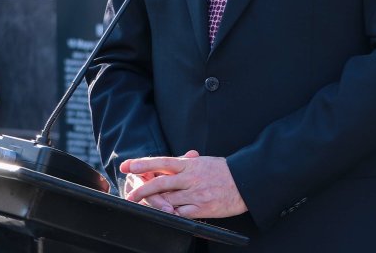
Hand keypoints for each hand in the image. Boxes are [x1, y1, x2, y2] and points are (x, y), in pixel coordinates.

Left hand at [119, 150, 246, 218]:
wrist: (247, 182)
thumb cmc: (225, 171)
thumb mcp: (205, 162)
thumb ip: (186, 163)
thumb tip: (168, 164)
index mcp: (191, 164)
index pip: (162, 162)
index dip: (144, 163)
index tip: (128, 166)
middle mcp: (191, 178)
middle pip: (160, 182)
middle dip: (141, 189)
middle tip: (130, 194)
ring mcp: (196, 194)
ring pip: (167, 200)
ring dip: (153, 203)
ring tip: (142, 205)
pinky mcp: (201, 208)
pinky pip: (179, 213)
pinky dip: (169, 214)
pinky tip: (163, 214)